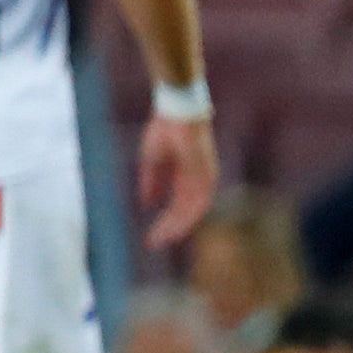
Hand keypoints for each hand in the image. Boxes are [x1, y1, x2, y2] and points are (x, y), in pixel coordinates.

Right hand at [138, 115, 219, 250]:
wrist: (176, 109)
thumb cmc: (165, 129)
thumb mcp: (152, 161)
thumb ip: (151, 182)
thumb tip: (146, 203)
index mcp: (187, 176)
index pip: (178, 206)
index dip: (165, 221)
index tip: (152, 236)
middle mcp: (199, 180)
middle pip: (186, 211)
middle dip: (170, 228)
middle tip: (155, 242)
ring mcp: (204, 176)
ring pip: (193, 210)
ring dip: (178, 225)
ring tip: (162, 238)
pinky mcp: (206, 173)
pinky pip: (199, 200)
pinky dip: (187, 214)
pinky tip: (175, 225)